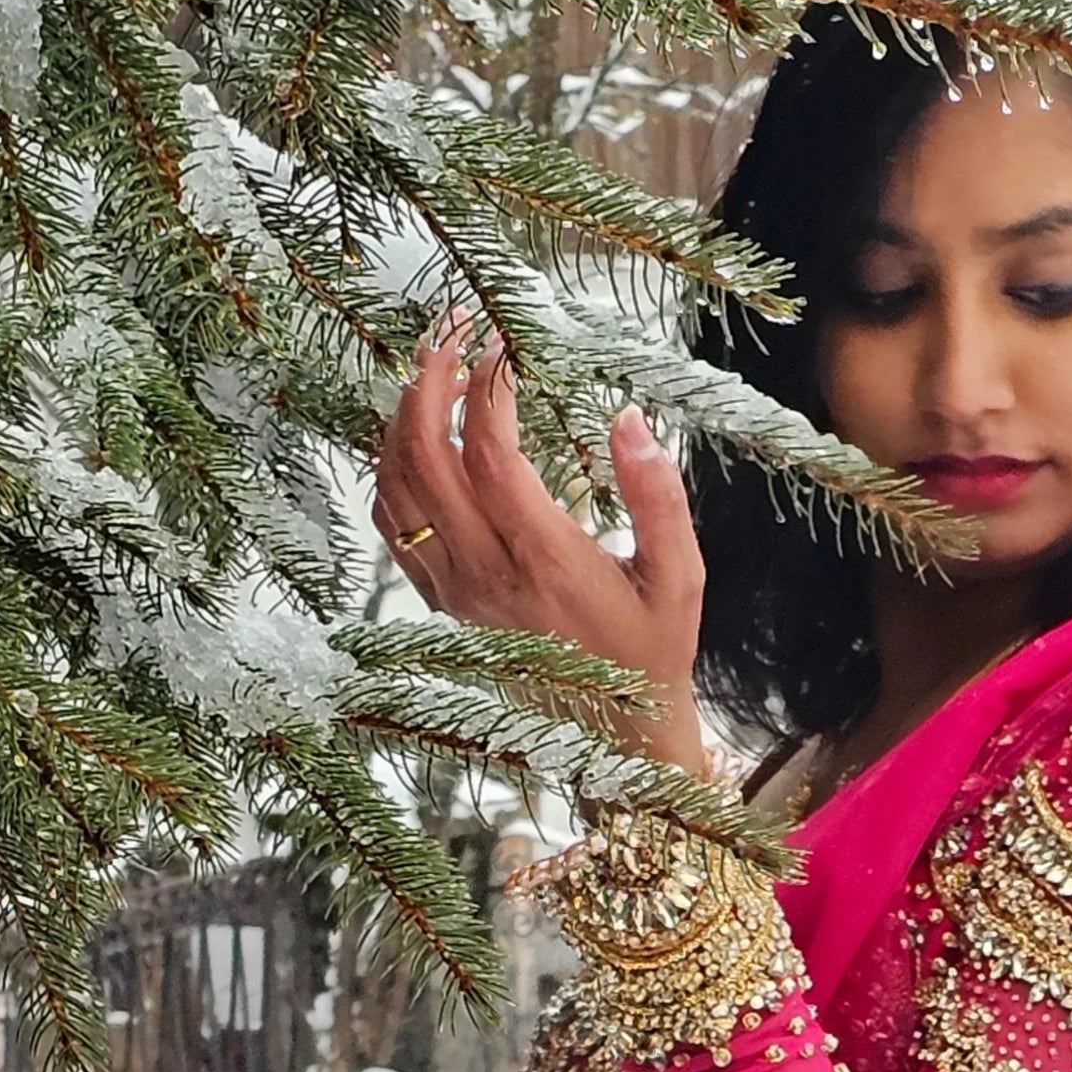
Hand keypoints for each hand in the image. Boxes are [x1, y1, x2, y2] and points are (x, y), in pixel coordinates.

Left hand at [376, 327, 714, 784]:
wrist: (617, 737)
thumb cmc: (654, 652)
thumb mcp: (681, 576)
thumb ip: (659, 495)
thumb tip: (629, 418)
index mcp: (545, 559)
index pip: (490, 451)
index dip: (488, 386)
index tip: (505, 346)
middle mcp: (488, 574)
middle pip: (424, 457)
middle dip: (429, 381)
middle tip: (450, 334)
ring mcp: (456, 591)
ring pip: (396, 487)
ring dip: (401, 420)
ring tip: (428, 373)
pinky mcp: (443, 604)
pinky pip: (393, 525)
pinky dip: (390, 470)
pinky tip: (414, 439)